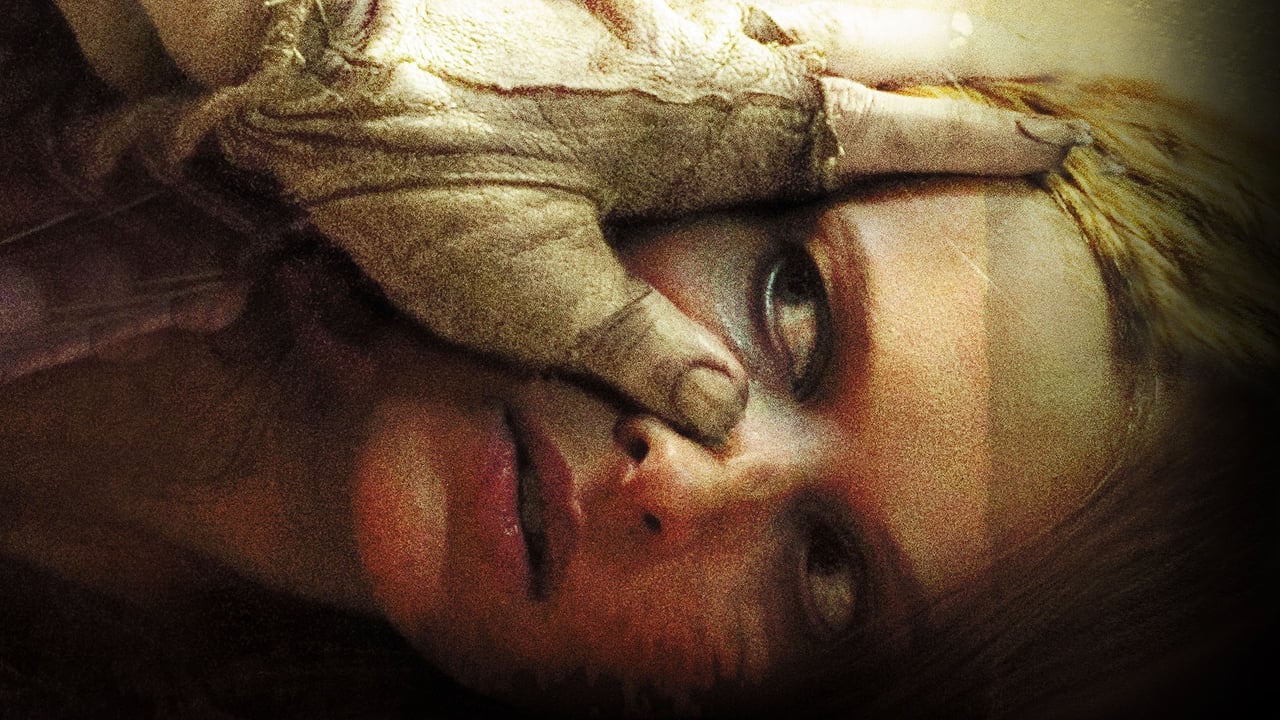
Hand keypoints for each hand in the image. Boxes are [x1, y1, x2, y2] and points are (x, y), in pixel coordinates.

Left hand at [39, 0, 1090, 442]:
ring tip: (929, 28)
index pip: (883, 135)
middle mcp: (710, 46)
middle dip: (947, 62)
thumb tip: (727, 415)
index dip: (974, 143)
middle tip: (1008, 69)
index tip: (1053, 141)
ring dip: (874, 17)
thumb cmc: (426, 174)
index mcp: (720, 127)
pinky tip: (764, 6)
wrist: (315, 47)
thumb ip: (639, 351)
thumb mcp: (533, 294)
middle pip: (866, 42)